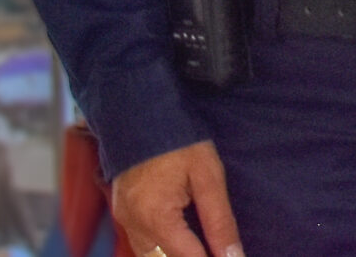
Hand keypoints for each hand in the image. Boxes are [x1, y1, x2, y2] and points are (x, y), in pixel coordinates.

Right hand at [109, 139, 244, 256]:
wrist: (141, 113)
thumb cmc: (179, 140)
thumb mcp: (208, 176)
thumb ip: (220, 220)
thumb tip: (233, 255)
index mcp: (155, 217)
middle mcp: (134, 225)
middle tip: (219, 251)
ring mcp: (124, 220)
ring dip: (176, 254)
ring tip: (203, 246)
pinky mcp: (122, 213)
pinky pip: (142, 244)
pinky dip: (162, 248)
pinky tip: (183, 241)